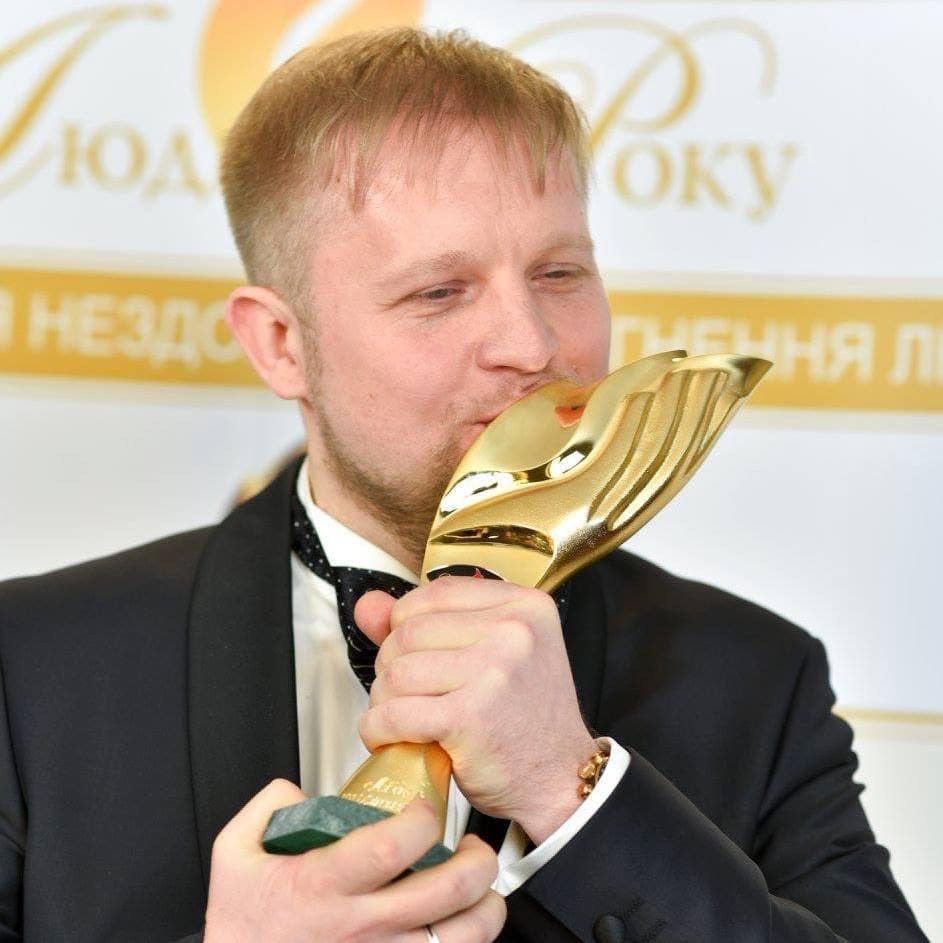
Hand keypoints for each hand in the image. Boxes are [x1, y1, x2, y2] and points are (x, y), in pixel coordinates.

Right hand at [204, 779, 505, 942]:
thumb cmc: (242, 927)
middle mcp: (360, 925)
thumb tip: (301, 788)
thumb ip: (269, 806)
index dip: (423, 820)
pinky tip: (461, 926)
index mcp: (325, 884)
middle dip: (476, 860)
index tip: (424, 809)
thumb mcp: (233, 853)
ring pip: (461, 938)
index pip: (393, 846)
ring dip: (486, 907)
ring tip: (480, 888)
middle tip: (472, 846)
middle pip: (446, 891)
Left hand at [356, 577, 596, 844]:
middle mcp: (513, 630)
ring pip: (398, 671)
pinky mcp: (470, 716)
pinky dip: (378, 729)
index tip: (413, 654)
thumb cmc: (523, 716)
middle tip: (405, 695)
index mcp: (523, 604)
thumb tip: (367, 606)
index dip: (407, 624)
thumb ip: (429, 622)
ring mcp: (494, 671)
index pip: (435, 593)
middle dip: (392, 666)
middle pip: (409, 631)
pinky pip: (395, 713)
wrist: (559, 778)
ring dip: (384, 700)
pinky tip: (388, 738)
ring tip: (400, 717)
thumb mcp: (492, 653)